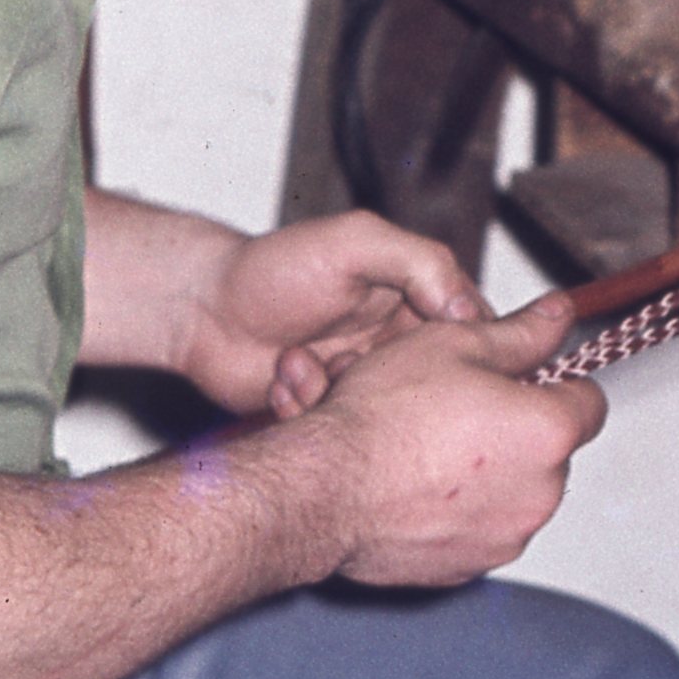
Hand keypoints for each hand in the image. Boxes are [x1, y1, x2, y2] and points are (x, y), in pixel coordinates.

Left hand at [183, 211, 488, 417]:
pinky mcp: (333, 420)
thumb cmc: (271, 268)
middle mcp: (399, 348)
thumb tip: (468, 310)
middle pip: (440, 388)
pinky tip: (282, 380)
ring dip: (343, 394)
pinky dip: (308, 409)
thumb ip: (419, 261)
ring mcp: (366, 387)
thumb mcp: (353, 242)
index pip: (477, 335)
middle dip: (402, 387)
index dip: (469, 354)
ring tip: (305, 361)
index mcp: (419, 300)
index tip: (447, 363)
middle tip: (358, 368)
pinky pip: (344, 437)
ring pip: (389, 419)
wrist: (202, 312)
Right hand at [301, 293, 605, 585]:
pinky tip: (414, 483)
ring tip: (430, 443)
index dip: (557, 380)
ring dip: (487, 469)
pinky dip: (457, 508)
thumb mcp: (455, 343)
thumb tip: (556, 315)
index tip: (523, 373)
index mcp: (548, 432)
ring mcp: (504, 537)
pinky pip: (477, 528)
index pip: (590, 400)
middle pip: (549, 449)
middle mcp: (539, 494)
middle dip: (517, 426)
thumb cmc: (384, 416)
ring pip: (512, 490)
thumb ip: (520, 332)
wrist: (326, 489)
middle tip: (462, 402)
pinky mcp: (467, 568)